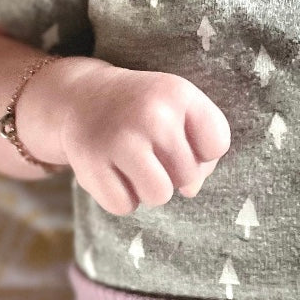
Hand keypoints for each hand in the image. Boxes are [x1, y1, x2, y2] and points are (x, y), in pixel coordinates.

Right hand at [45, 64, 230, 214]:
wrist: (82, 97)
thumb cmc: (142, 108)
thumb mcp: (178, 107)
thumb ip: (200, 147)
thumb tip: (190, 191)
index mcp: (178, 93)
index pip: (217, 145)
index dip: (204, 151)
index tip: (183, 139)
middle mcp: (151, 115)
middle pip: (188, 176)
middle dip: (174, 172)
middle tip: (151, 150)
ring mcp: (120, 141)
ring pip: (159, 196)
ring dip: (149, 188)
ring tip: (135, 164)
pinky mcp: (92, 164)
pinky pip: (124, 206)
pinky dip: (120, 196)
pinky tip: (113, 171)